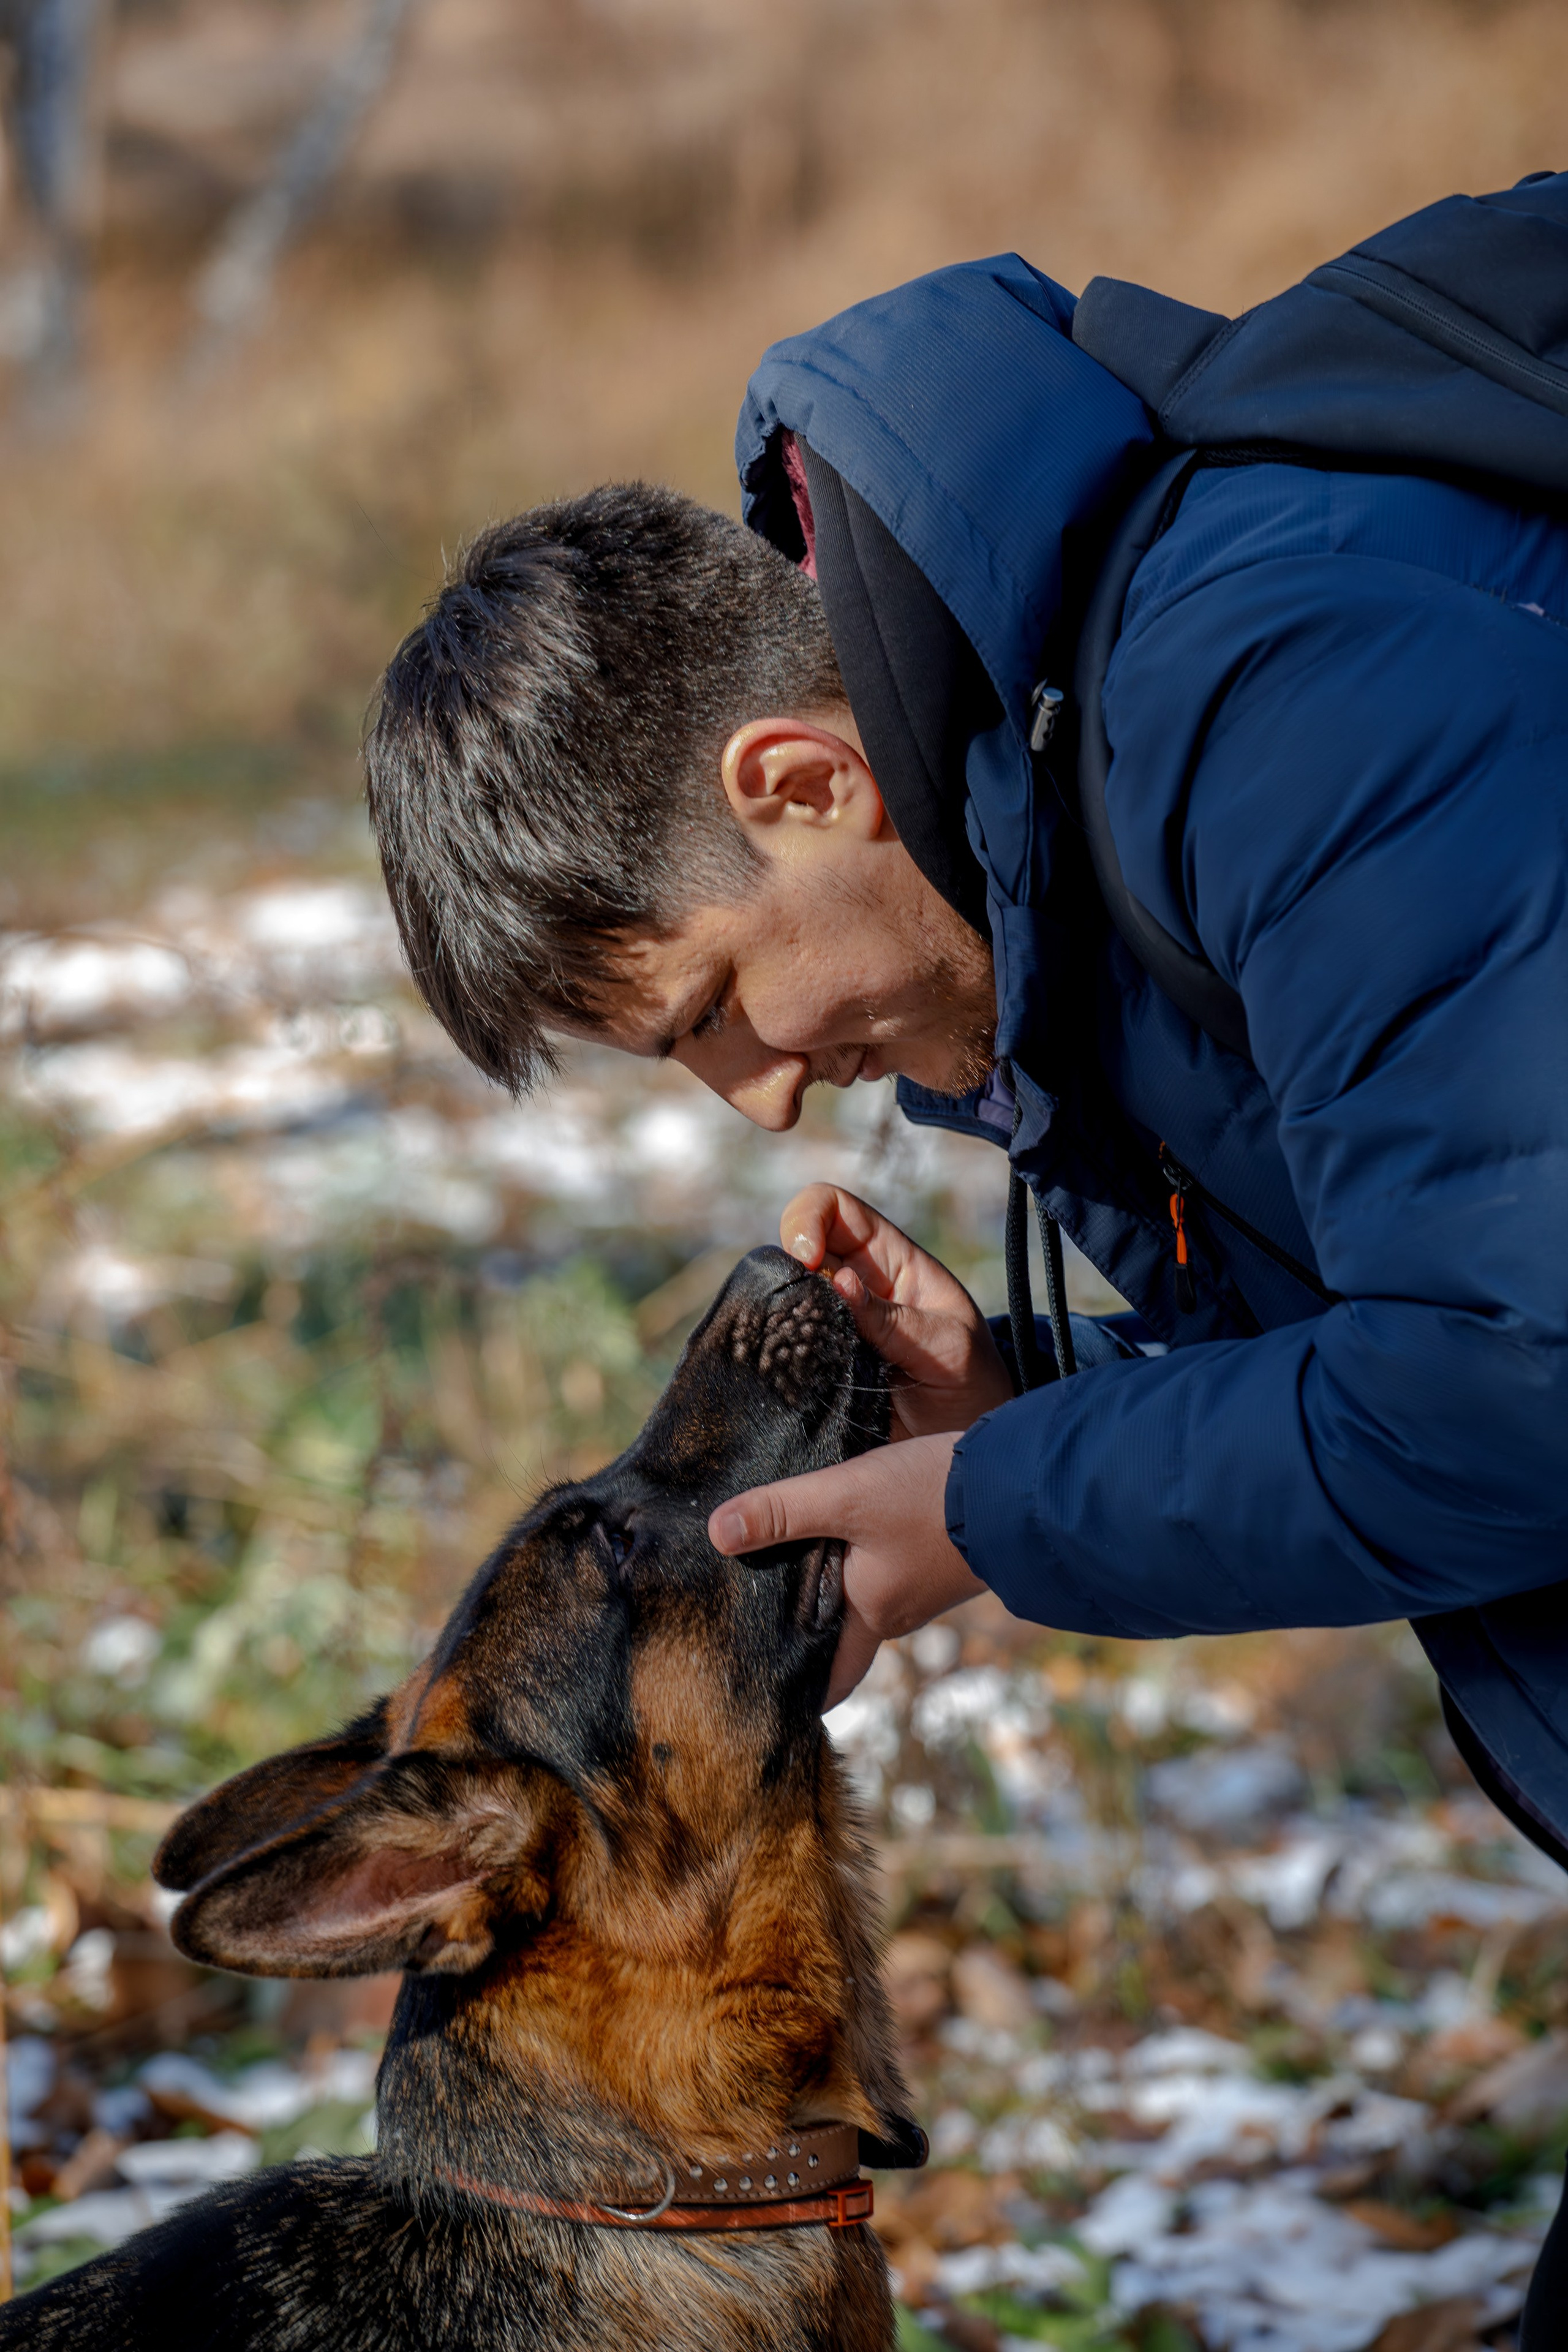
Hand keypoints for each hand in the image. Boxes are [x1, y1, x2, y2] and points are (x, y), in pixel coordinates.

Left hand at [709, 1433, 983, 1707]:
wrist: (1024, 1485)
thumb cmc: (932, 1500)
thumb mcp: (848, 1497)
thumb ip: (783, 1512)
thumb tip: (717, 1534)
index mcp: (870, 1616)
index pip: (829, 1677)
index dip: (797, 1689)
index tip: (763, 1691)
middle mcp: (897, 1611)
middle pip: (841, 1632)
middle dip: (805, 1625)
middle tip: (755, 1613)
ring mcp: (925, 1585)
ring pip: (866, 1595)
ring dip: (834, 1584)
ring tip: (785, 1559)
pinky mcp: (943, 1555)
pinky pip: (891, 1567)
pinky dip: (862, 1556)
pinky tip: (844, 1525)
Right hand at [780, 1185, 1012, 1440]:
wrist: (967, 1445)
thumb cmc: (973, 1383)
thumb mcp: (947, 1346)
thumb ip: (896, 1320)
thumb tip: (840, 1280)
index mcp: (890, 1260)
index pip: (836, 1208)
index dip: (810, 1217)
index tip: (808, 1259)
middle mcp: (854, 1286)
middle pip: (798, 1249)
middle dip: (787, 1268)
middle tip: (797, 1310)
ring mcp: (833, 1325)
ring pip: (784, 1298)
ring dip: (779, 1314)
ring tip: (800, 1347)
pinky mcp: (817, 1366)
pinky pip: (784, 1348)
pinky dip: (778, 1354)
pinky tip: (790, 1372)